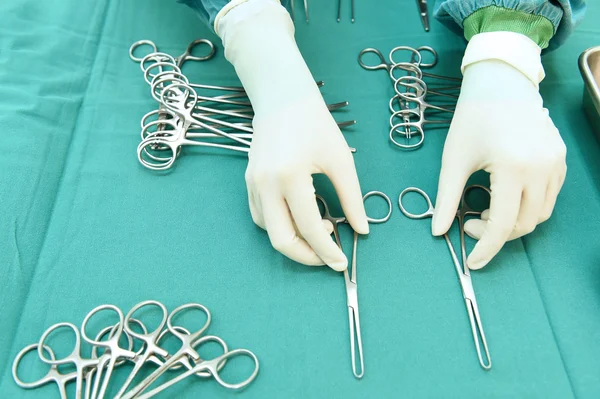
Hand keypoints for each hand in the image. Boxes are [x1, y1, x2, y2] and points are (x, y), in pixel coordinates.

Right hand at [218, 0, 367, 269]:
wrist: (282, 97)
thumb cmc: (315, 123)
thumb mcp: (340, 159)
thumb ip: (352, 198)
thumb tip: (362, 230)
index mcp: (291, 176)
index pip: (309, 228)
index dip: (327, 251)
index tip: (341, 262)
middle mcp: (266, 184)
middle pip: (281, 240)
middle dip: (306, 256)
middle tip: (328, 257)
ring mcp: (253, 184)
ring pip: (268, 231)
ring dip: (293, 241)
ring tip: (319, 230)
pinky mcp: (249, 182)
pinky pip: (261, 216)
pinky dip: (280, 227)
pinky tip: (299, 219)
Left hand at [432, 41, 565, 269]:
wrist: (500, 84)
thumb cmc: (472, 119)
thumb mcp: (453, 160)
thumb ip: (447, 198)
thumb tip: (437, 232)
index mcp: (513, 167)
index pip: (504, 224)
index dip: (487, 247)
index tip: (473, 261)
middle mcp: (542, 167)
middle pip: (524, 224)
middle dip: (496, 234)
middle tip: (471, 221)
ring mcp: (555, 163)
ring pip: (540, 214)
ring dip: (514, 222)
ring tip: (487, 208)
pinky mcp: (560, 159)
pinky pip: (549, 197)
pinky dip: (528, 206)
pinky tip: (506, 196)